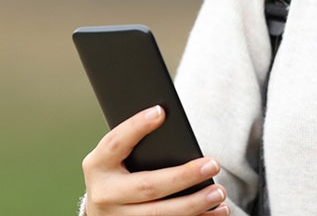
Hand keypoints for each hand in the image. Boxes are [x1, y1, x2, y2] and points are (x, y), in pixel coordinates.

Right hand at [82, 105, 229, 215]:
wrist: (101, 210)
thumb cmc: (117, 172)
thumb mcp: (116, 157)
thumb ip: (136, 145)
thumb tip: (169, 122)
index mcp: (97, 165)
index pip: (116, 143)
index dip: (136, 127)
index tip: (160, 112)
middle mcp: (104, 194)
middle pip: (148, 186)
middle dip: (183, 176)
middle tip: (213, 164)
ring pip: (160, 214)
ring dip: (195, 204)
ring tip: (219, 192)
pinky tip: (217, 212)